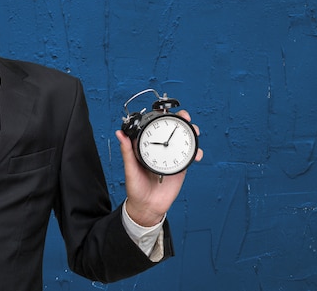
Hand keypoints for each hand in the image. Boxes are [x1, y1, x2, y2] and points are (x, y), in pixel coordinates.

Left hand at [117, 109, 202, 226]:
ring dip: (191, 133)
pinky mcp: (180, 166)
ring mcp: (171, 156)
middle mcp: (159, 148)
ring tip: (194, 131)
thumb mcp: (130, 169)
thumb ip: (127, 152)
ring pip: (184, 140)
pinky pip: (190, 156)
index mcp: (146, 146)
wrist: (148, 207)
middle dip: (181, 120)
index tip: (166, 110)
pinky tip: (196, 154)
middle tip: (185, 117)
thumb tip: (119, 134)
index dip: (161, 116)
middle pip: (172, 129)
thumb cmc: (135, 188)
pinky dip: (196, 152)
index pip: (154, 126)